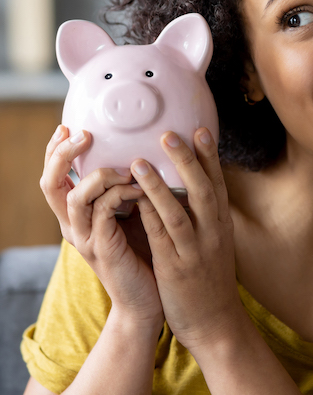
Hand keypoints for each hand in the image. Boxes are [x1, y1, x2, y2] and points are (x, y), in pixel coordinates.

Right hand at [40, 125, 163, 327]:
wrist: (147, 298)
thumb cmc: (144, 249)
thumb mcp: (132, 211)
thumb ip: (127, 186)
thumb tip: (142, 150)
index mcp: (77, 214)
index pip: (55, 177)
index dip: (55, 151)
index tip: (67, 126)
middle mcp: (73, 225)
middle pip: (51, 184)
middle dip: (63, 154)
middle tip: (83, 134)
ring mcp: (85, 238)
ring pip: (76, 197)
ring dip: (100, 174)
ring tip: (125, 167)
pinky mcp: (102, 249)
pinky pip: (103, 212)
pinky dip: (120, 194)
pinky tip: (140, 188)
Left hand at [131, 128, 242, 353]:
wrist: (215, 322)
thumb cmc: (210, 278)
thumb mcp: (217, 242)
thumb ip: (206, 215)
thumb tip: (194, 186)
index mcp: (222, 224)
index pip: (217, 183)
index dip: (210, 156)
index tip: (200, 130)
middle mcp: (213, 232)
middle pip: (203, 190)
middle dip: (187, 160)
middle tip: (169, 134)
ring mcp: (195, 250)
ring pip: (178, 212)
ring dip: (159, 185)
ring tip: (140, 161)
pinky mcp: (175, 268)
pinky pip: (160, 237)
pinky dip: (148, 215)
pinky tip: (133, 199)